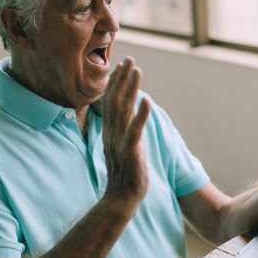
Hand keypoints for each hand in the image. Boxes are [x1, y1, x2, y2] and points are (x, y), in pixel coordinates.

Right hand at [102, 57, 150, 202]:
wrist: (121, 198)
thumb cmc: (125, 173)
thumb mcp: (121, 147)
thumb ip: (123, 130)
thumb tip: (128, 116)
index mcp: (110, 131)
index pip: (110, 102)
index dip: (115, 82)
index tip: (121, 65)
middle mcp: (112, 133)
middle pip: (115, 100)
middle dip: (122, 79)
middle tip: (129, 59)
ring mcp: (120, 142)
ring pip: (123, 110)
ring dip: (130, 89)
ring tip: (137, 71)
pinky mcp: (130, 152)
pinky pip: (134, 131)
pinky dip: (140, 115)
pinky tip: (147, 101)